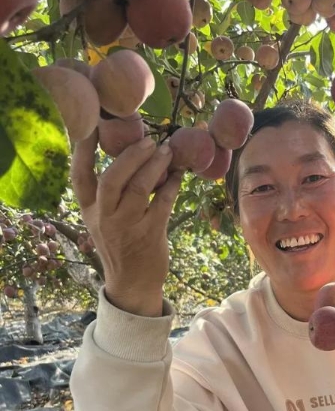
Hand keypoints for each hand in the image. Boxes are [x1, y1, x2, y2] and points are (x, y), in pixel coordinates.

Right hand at [70, 133, 183, 315]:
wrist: (132, 284)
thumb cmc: (120, 244)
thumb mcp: (104, 219)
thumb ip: (110, 192)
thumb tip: (131, 153)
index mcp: (89, 210)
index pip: (79, 176)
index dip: (82, 149)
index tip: (91, 125)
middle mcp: (104, 218)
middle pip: (112, 179)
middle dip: (131, 156)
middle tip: (149, 140)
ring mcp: (127, 228)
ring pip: (139, 189)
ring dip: (156, 166)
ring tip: (167, 152)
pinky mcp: (150, 235)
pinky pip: (162, 203)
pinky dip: (172, 186)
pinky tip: (178, 175)